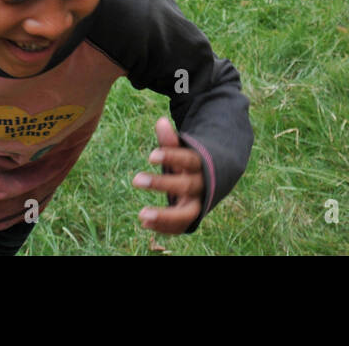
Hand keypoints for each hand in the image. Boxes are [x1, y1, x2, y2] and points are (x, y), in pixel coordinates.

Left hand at [133, 117, 203, 234]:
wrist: (213, 180)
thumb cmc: (190, 161)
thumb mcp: (182, 149)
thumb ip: (170, 140)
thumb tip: (160, 122)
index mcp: (200, 164)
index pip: (188, 159)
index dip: (171, 157)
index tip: (150, 156)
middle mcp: (201, 186)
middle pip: (185, 186)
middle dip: (161, 184)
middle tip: (135, 179)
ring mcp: (198, 205)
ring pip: (186, 214)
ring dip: (164, 216)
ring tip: (141, 215)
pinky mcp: (192, 219)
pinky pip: (180, 227)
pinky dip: (164, 227)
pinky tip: (144, 224)